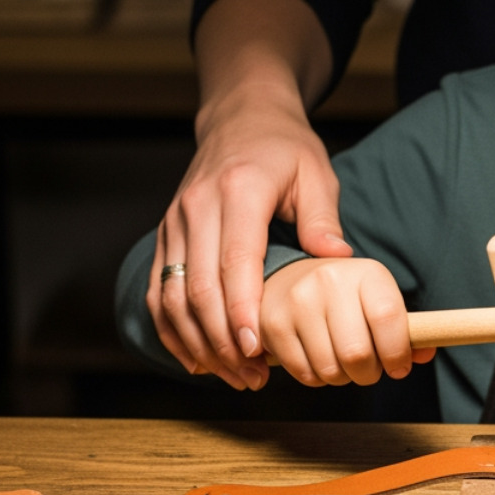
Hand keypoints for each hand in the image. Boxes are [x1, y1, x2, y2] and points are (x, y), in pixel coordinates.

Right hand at [147, 94, 349, 390]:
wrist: (240, 117)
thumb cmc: (286, 148)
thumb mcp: (316, 173)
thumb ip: (323, 218)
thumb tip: (337, 259)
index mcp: (238, 191)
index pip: (233, 260)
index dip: (240, 309)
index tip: (254, 349)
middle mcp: (197, 208)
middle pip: (197, 286)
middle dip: (221, 339)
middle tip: (252, 377)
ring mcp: (175, 222)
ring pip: (170, 295)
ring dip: (197, 342)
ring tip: (234, 376)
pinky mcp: (165, 235)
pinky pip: (157, 290)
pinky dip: (171, 330)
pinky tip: (197, 360)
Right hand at [259, 257, 435, 386]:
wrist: (290, 278)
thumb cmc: (346, 297)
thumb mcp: (379, 300)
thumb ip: (407, 328)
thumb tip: (425, 354)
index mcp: (367, 272)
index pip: (388, 319)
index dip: (397, 354)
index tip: (397, 367)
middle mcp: (330, 280)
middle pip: (357, 354)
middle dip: (368, 374)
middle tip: (367, 368)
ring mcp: (298, 301)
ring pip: (331, 370)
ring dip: (343, 378)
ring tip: (341, 361)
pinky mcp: (272, 323)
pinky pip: (305, 375)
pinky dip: (318, 379)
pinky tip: (319, 359)